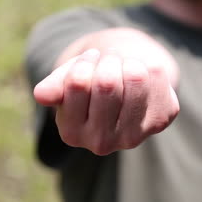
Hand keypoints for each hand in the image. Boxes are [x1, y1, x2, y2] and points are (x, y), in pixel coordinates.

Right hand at [34, 46, 178, 155]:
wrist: (125, 81)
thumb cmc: (91, 78)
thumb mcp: (67, 79)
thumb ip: (55, 87)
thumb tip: (41, 95)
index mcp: (71, 133)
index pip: (78, 82)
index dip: (85, 61)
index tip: (90, 59)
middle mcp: (101, 142)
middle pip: (106, 82)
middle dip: (107, 60)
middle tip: (109, 61)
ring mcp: (133, 135)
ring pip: (135, 77)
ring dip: (128, 62)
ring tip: (124, 68)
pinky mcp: (160, 121)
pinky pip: (157, 76)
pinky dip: (149, 65)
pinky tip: (143, 77)